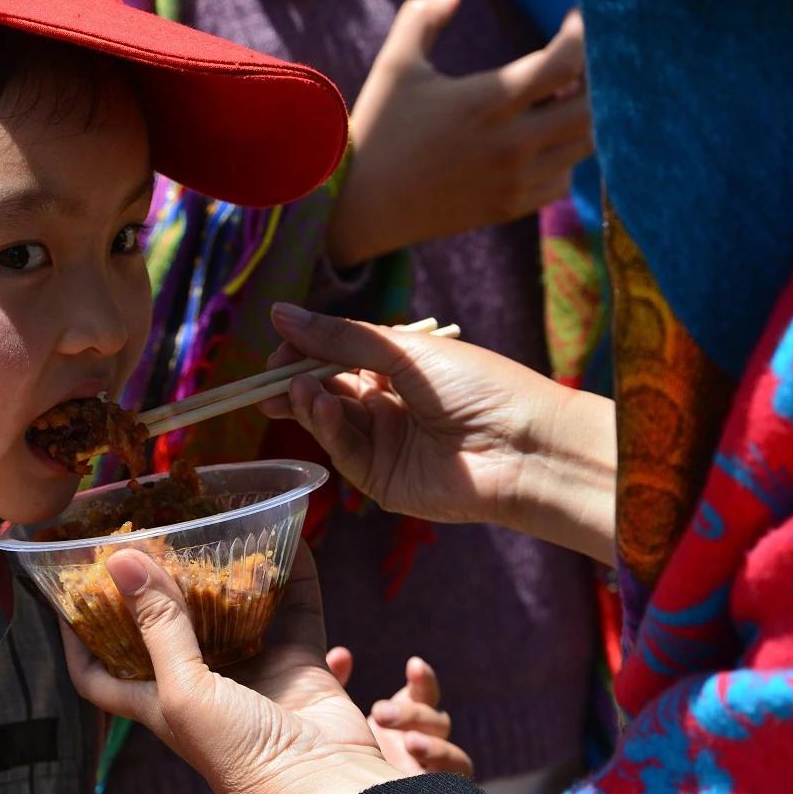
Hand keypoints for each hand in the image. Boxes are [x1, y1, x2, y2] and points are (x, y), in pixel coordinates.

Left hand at [62, 543, 403, 793]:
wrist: (324, 790)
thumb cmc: (240, 755)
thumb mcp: (185, 691)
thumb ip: (158, 623)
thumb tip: (122, 559)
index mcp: (158, 702)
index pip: (99, 672)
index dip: (78, 638)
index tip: (65, 592)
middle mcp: (200, 684)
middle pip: (167, 627)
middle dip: (158, 585)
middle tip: (149, 534)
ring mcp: (252, 671)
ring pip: (231, 611)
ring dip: (224, 573)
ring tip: (212, 525)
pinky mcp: (299, 663)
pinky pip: (294, 608)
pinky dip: (294, 574)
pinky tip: (289, 534)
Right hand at [262, 304, 616, 563]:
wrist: (524, 447)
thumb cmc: (479, 386)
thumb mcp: (405, 349)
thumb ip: (339, 336)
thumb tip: (278, 312)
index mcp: (399, 367)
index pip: (336, 355)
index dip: (305, 351)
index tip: (277, 347)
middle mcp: (389, 404)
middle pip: (326, 390)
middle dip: (295, 382)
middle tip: (268, 379)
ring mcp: (385, 444)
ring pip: (330, 421)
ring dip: (309, 404)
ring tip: (297, 389)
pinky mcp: (382, 481)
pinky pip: (344, 452)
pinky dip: (329, 429)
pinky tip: (325, 409)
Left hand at [327, 649, 472, 777]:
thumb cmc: (325, 754)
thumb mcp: (325, 714)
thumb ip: (332, 680)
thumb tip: (342, 655)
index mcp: (399, 722)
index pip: (422, 694)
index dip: (423, 680)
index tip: (413, 665)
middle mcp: (418, 746)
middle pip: (437, 721)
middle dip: (412, 714)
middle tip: (379, 714)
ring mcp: (427, 775)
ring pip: (454, 754)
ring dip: (435, 745)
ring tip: (410, 743)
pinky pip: (457, 783)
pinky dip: (446, 771)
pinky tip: (419, 771)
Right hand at [329, 0, 592, 266]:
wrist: (359, 206)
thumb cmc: (376, 129)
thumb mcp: (393, 66)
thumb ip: (421, 18)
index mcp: (484, 101)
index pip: (564, 62)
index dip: (583, 34)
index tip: (577, 19)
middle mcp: (508, 143)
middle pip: (591, 108)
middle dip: (597, 80)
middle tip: (578, 63)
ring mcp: (512, 180)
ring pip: (584, 146)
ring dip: (584, 118)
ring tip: (564, 98)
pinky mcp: (509, 207)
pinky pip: (563, 182)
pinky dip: (565, 158)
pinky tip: (544, 141)